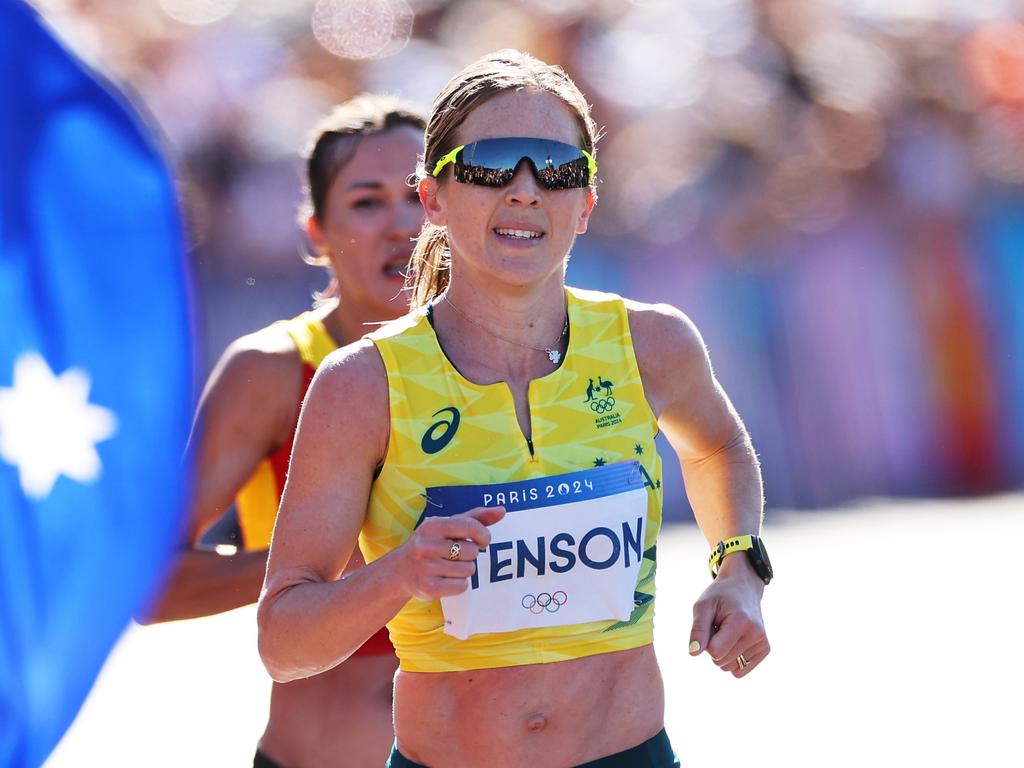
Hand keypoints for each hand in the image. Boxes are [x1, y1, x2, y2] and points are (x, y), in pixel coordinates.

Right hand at [394, 506, 504, 601]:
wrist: (399, 571)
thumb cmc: (430, 543)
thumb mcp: (447, 525)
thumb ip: (475, 517)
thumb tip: (502, 510)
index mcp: (432, 526)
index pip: (469, 526)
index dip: (483, 535)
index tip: (483, 541)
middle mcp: (426, 545)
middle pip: (471, 551)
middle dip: (470, 554)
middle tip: (457, 555)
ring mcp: (426, 567)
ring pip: (468, 570)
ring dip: (465, 569)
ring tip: (449, 566)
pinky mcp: (429, 588)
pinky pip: (462, 586)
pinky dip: (459, 584)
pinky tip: (446, 579)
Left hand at [688, 557, 768, 677]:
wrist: (743, 588)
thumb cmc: (719, 596)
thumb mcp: (703, 606)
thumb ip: (698, 629)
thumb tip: (693, 653)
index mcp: (741, 622)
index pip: (714, 651)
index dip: (705, 641)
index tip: (710, 624)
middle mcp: (756, 634)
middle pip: (720, 661)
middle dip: (713, 646)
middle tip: (719, 626)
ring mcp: (762, 643)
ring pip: (729, 667)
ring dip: (722, 653)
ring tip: (727, 632)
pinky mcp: (765, 649)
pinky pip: (739, 671)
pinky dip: (732, 659)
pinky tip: (734, 641)